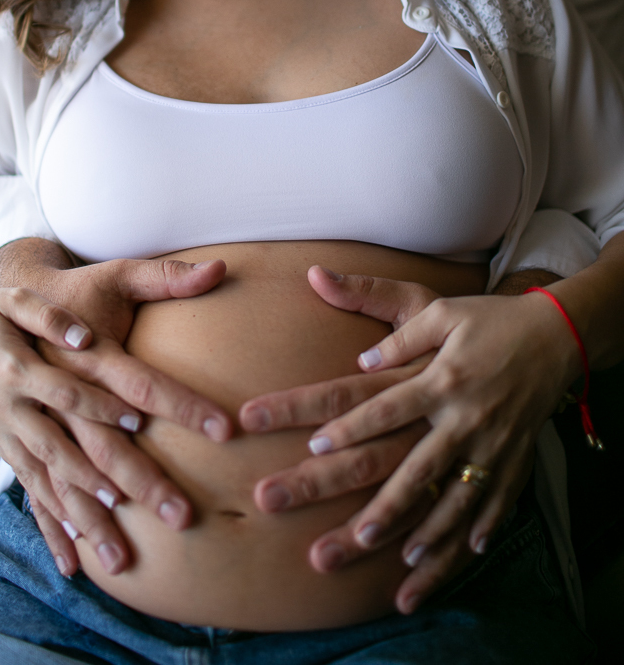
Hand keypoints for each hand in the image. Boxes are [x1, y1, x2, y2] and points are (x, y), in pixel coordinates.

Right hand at [0, 255, 232, 576]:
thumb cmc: (26, 298)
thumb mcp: (86, 275)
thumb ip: (151, 275)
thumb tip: (212, 270)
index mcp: (60, 355)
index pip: (133, 383)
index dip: (176, 404)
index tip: (219, 430)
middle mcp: (32, 397)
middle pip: (97, 446)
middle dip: (140, 482)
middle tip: (183, 516)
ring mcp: (14, 427)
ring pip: (60, 480)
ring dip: (94, 517)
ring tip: (126, 558)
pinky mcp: (5, 445)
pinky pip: (32, 490)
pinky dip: (53, 523)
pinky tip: (74, 561)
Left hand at [294, 284, 580, 611]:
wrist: (555, 335)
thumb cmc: (490, 321)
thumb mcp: (442, 312)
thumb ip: (401, 337)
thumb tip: (363, 360)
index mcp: (442, 379)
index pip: (388, 408)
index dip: (351, 425)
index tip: (316, 443)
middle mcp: (466, 417)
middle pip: (420, 466)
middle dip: (390, 503)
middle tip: (359, 534)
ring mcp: (494, 442)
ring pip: (460, 494)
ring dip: (434, 529)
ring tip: (406, 559)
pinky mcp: (517, 455)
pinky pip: (502, 498)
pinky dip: (487, 525)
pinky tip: (470, 550)